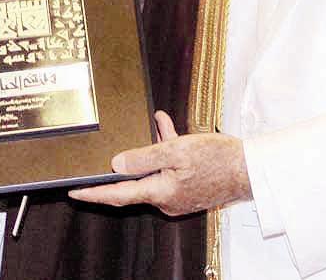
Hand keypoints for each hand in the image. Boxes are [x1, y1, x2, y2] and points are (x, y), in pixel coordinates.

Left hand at [69, 111, 250, 216]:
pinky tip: (168, 128)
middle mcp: (167, 199)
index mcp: (161, 192)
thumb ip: (145, 156)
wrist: (250, 169)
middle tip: (111, 153)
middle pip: (136, 182)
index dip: (94, 193)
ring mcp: (179, 196)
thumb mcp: (177, 150)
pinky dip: (167, 152)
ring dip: (152, 150)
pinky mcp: (189, 189)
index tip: (75, 192)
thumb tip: (117, 163)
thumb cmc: (218, 159)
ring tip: (158, 125)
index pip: (118, 195)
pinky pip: (169, 170)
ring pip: (155, 171)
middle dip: (127, 163)